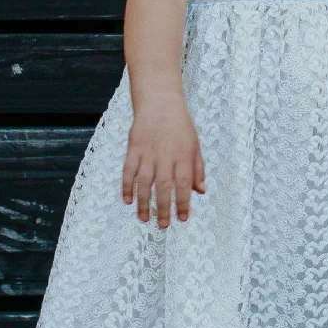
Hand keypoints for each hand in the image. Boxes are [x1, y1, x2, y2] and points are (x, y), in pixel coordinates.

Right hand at [122, 91, 205, 226]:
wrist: (160, 102)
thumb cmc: (180, 126)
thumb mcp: (195, 145)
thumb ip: (198, 169)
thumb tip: (201, 191)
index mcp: (183, 155)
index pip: (184, 184)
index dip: (183, 203)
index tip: (183, 218)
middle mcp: (165, 156)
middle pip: (164, 186)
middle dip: (163, 208)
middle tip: (163, 225)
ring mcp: (148, 152)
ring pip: (144, 182)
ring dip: (144, 202)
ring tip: (145, 218)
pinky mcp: (133, 148)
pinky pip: (128, 170)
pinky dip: (127, 186)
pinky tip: (128, 200)